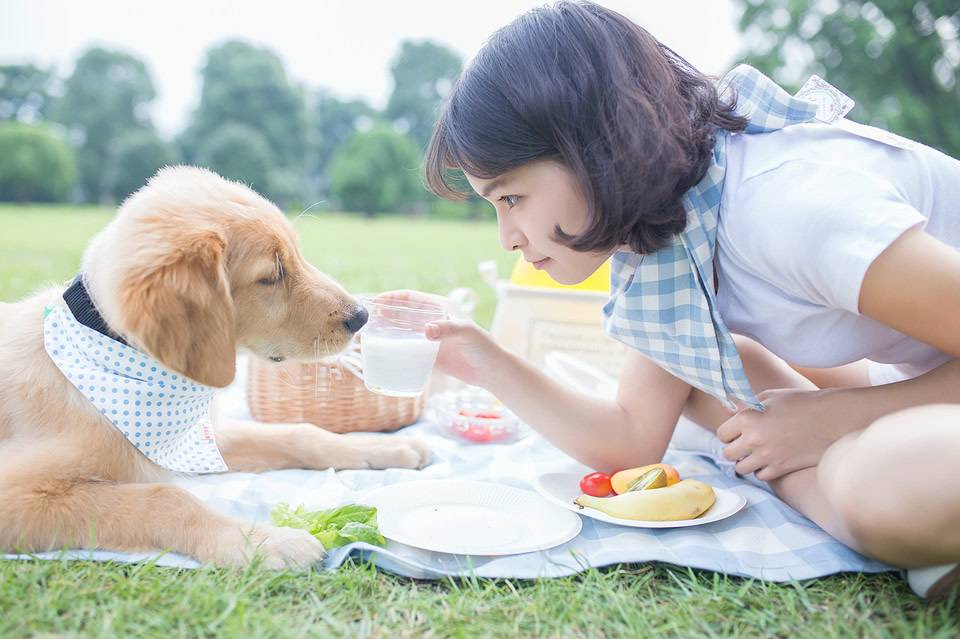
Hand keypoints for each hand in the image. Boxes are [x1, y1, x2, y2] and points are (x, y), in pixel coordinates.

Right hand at [373, 290, 504, 388]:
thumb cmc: (483, 347)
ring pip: (402, 331)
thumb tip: (426, 331)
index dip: (392, 298)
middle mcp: (432, 320)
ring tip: (369, 335)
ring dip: (387, 331)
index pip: (411, 298)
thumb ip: (447, 330)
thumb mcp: (467, 333)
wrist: (490, 371)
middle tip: (366, 319)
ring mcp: (429, 338)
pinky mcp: (429, 354)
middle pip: (402, 313)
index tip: (376, 302)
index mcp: (440, 308)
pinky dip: (395, 349)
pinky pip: (408, 349)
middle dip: (384, 313)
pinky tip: (383, 353)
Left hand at [716, 388, 854, 481]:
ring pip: (741, 468)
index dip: (729, 432)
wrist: (832, 418)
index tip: (737, 431)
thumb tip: (728, 414)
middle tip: (745, 443)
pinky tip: (770, 459)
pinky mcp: (781, 468)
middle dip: (734, 448)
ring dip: (746, 461)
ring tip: (756, 452)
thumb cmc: (800, 403)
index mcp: (747, 418)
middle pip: (727, 453)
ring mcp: (767, 456)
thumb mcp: (769, 397)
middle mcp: (753, 439)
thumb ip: (744, 405)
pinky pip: (760, 476)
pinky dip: (762, 470)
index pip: (721, 434)